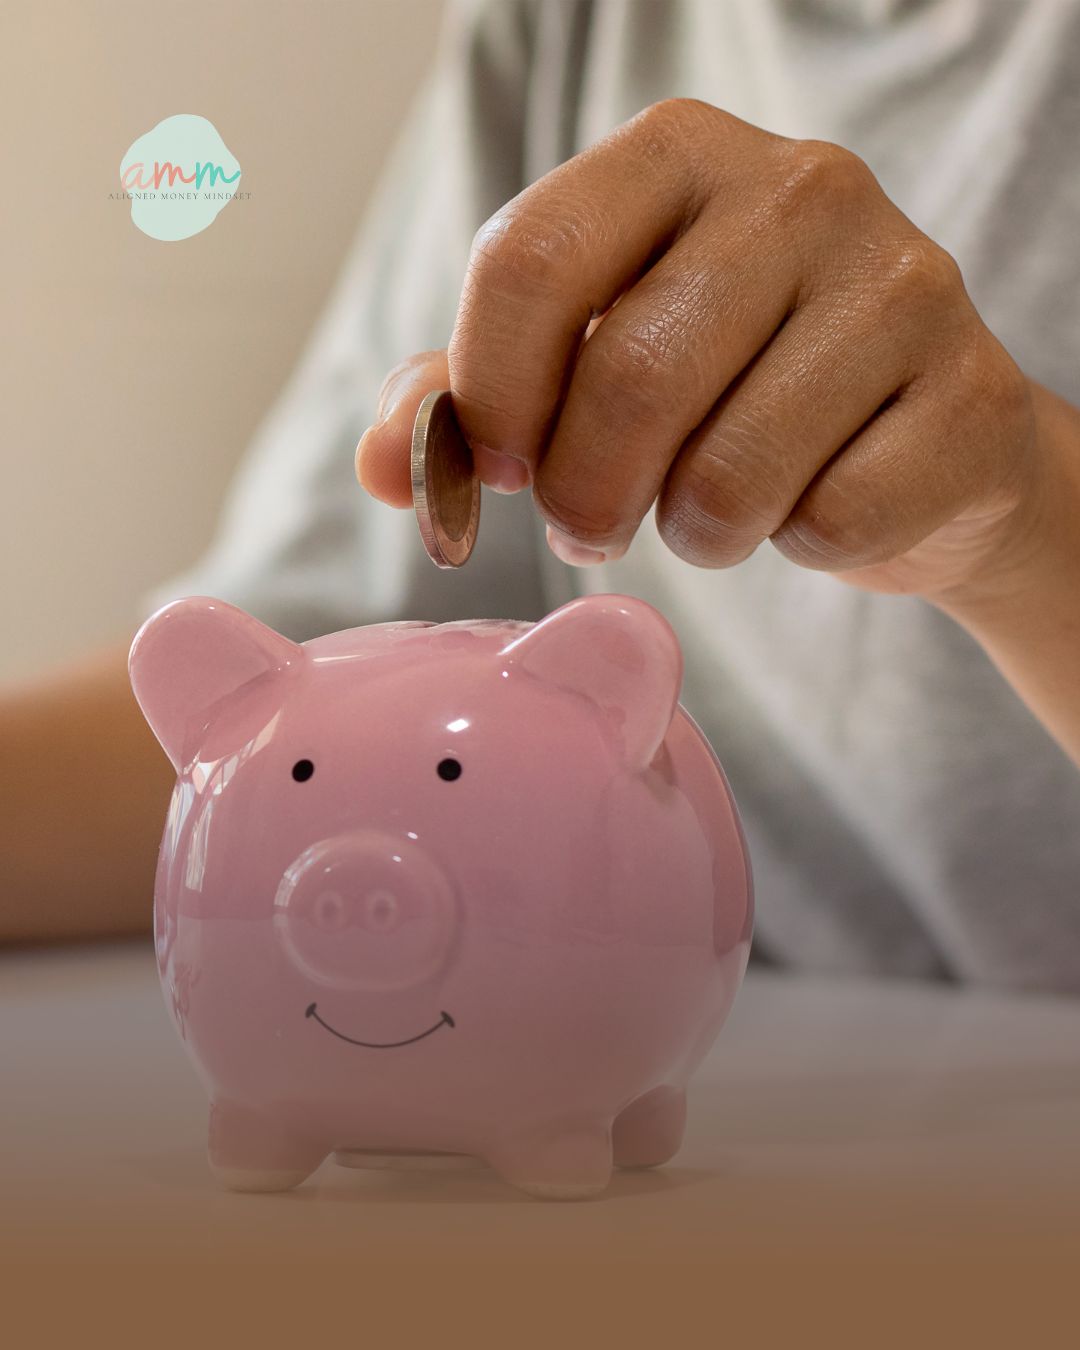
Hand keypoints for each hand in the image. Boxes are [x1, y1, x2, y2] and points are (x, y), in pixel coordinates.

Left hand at [357, 98, 1061, 606]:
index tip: (502, 464)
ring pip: (728, 473)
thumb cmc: (733, 390)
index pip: (529, 259)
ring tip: (709, 510)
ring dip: (693, 532)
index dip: (491, 394)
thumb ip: (475, 400)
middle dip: (585, 494)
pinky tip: (813, 502)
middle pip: (628, 378)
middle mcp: (799, 190)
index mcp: (677, 156)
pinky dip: (795, 546)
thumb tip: (389, 467)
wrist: (918, 437)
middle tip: (592, 523)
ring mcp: (901, 285)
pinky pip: (829, 522)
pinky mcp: (968, 396)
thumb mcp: (591, 366)